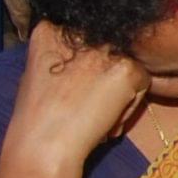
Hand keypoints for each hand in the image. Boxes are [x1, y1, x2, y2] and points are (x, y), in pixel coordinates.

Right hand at [7, 22, 150, 167]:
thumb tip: (81, 59)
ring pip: (126, 65)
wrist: (43, 145)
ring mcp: (106, 48)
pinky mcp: (127, 68)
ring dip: (117, 92)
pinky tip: (106, 121)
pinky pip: (142, 83)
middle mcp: (80, 32)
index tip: (73, 87)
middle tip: (86, 104)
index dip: (82, 66)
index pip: (81, 39)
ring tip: (94, 116)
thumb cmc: (35, 119)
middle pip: (105, 50)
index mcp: (50, 31)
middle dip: (102, 76)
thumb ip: (59, 59)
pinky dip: (130, 106)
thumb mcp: (36, 75)